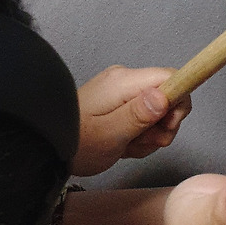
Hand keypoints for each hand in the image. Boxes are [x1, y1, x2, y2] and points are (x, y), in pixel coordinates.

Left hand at [71, 65, 189, 174]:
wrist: (47, 147)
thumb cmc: (75, 143)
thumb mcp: (109, 134)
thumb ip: (138, 115)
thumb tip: (165, 96)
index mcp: (123, 82)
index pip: (171, 77)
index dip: (178, 103)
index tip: (166, 126)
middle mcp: (125, 80)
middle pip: (168, 97)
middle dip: (162, 126)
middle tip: (140, 142)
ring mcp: (122, 91)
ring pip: (159, 112)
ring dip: (149, 135)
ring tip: (126, 146)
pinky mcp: (120, 102)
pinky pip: (145, 118)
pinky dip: (140, 136)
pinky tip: (123, 144)